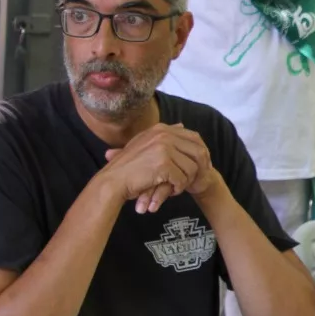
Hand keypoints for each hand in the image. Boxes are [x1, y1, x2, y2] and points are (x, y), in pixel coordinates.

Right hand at [102, 123, 221, 212]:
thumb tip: (182, 124)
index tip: (202, 166)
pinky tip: (170, 191)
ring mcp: (164, 148)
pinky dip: (178, 188)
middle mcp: (164, 135)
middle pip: (199, 151)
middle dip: (200, 167)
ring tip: (175, 186)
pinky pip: (182, 179)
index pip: (194, 137)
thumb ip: (164, 135)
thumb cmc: (129, 166)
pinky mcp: (164, 164)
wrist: (113, 181)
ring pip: (192, 168)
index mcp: (161, 129)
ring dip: (186, 181)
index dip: (201, 153)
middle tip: (195, 179)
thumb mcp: (146, 143)